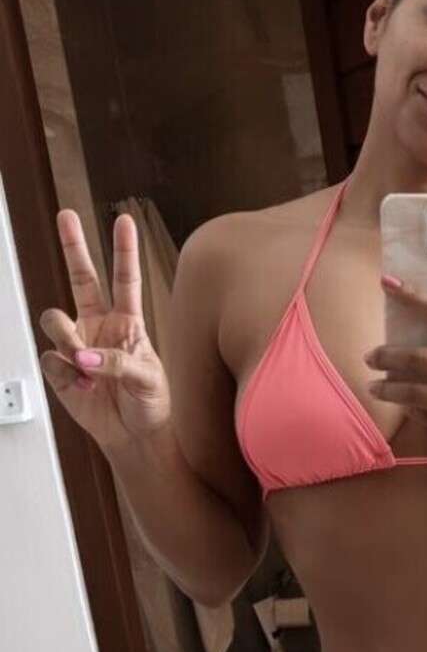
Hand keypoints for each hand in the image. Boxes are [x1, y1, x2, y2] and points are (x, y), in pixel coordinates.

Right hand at [38, 210, 170, 452]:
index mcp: (128, 322)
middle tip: (66, 216)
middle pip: (82, 279)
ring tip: (85, 363)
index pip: (125, 279)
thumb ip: (118, 363)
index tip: (124, 220)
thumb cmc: (150, 403)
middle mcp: (99, 326)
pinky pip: (51, 359)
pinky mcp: (60, 368)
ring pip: (55, 319)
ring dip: (67, 338)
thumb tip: (86, 357)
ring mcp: (77, 345)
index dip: (124, 250)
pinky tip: (83, 385)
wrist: (134, 435)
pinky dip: (66, 372)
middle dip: (74, 246)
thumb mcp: (147, 379)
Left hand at [365, 276, 426, 455]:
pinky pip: (426, 415)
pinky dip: (411, 408)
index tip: (388, 285)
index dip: (412, 298)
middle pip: (418, 358)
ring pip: (414, 392)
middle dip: (387, 356)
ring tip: (376, 386)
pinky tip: (404, 404)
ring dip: (389, 388)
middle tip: (372, 356)